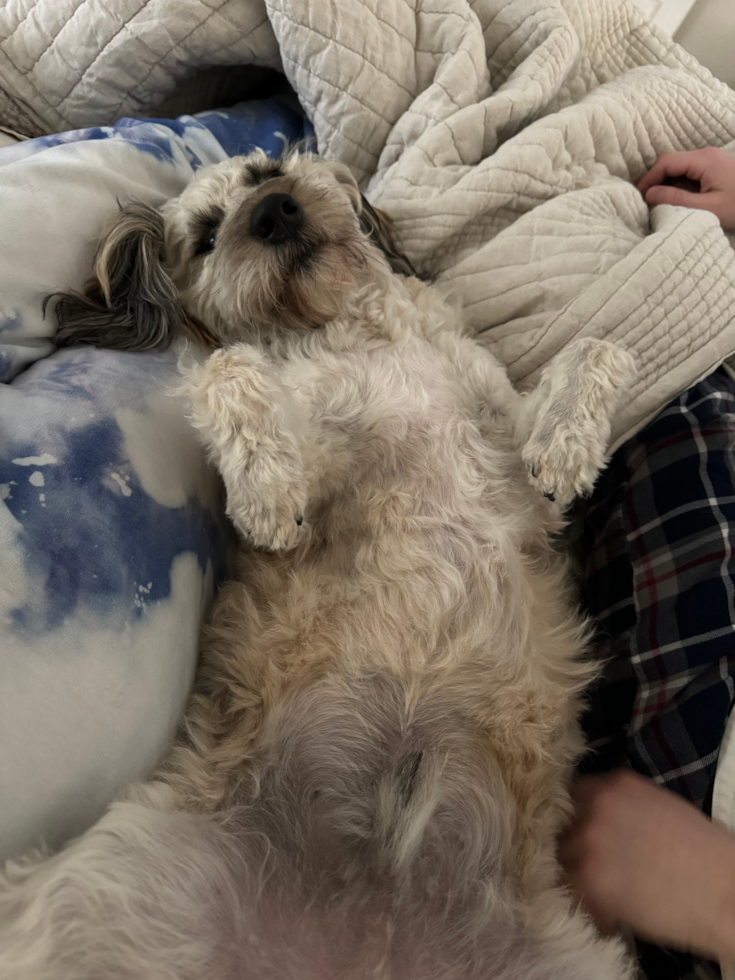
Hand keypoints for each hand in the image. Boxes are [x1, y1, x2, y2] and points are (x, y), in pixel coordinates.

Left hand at [558, 770, 734, 962]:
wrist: (723, 890)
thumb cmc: (699, 851)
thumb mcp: (654, 805)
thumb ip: (616, 804)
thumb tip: (590, 817)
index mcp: (612, 784)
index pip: (567, 794)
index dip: (569, 817)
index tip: (573, 834)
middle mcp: (593, 806)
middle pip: (557, 825)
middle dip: (567, 846)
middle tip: (587, 868)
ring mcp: (587, 842)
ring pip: (558, 859)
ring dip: (572, 876)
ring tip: (598, 891)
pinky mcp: (588, 881)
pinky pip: (569, 892)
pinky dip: (584, 904)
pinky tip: (607, 910)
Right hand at [637, 147, 734, 229]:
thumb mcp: (708, 208)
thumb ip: (677, 200)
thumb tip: (650, 195)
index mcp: (704, 160)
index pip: (665, 162)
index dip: (648, 179)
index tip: (638, 198)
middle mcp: (708, 155)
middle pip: (672, 163)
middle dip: (656, 182)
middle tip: (646, 203)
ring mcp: (714, 161)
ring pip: (681, 168)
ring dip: (668, 185)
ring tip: (660, 205)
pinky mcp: (718, 169)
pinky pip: (692, 173)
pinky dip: (680, 186)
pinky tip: (678, 201)